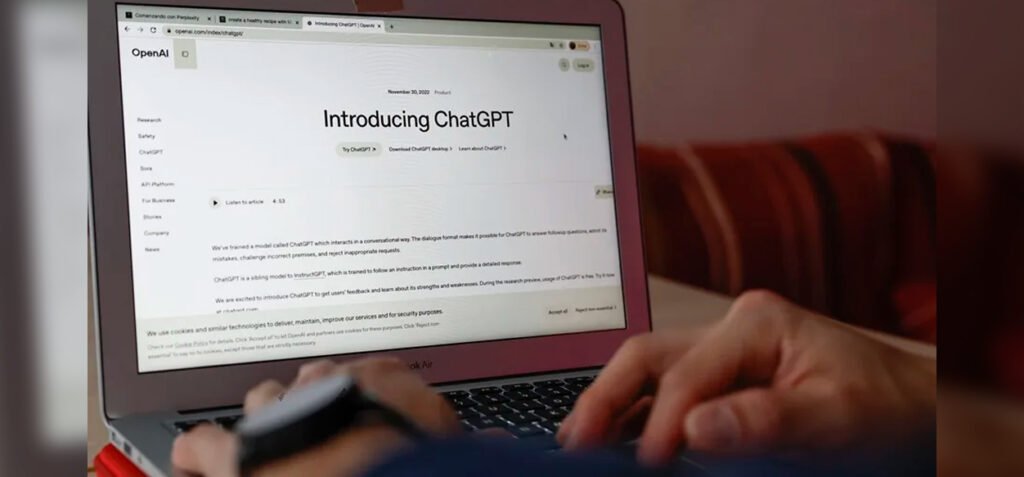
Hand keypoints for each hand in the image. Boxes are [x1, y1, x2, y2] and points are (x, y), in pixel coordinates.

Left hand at [172, 357, 459, 476]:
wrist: (362, 475)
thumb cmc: (407, 459)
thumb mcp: (441, 443)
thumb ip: (460, 439)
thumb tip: (496, 444)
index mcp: (376, 379)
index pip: (373, 374)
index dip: (366, 392)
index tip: (367, 406)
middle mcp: (323, 383)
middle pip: (311, 378)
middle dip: (314, 395)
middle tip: (317, 421)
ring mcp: (275, 412)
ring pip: (260, 398)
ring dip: (263, 415)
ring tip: (263, 437)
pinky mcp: (232, 449)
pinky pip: (203, 442)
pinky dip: (198, 450)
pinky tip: (192, 456)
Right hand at [558, 290, 935, 464]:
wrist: (912, 406)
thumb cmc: (884, 408)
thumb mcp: (836, 418)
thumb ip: (765, 421)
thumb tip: (693, 430)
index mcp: (758, 323)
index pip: (687, 374)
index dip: (660, 423)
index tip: (648, 466)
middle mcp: (730, 327)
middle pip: (647, 355)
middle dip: (605, 398)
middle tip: (574, 442)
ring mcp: (722, 347)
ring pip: (646, 369)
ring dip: (611, 404)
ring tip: (577, 440)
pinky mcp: (720, 373)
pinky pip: (665, 388)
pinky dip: (635, 413)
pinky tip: (614, 437)